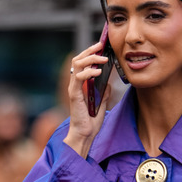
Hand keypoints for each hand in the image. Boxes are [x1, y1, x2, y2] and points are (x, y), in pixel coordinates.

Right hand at [63, 42, 112, 158]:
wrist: (85, 135)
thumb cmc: (90, 122)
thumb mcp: (101, 105)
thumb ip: (103, 94)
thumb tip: (108, 84)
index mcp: (80, 85)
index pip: (81, 63)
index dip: (89, 53)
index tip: (100, 47)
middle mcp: (74, 85)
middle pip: (77, 60)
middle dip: (89, 51)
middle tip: (100, 46)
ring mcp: (73, 89)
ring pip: (76, 65)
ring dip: (90, 59)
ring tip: (102, 59)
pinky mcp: (74, 95)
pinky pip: (78, 78)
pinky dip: (88, 72)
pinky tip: (98, 72)